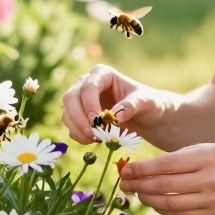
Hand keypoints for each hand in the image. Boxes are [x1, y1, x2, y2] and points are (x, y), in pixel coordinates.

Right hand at [61, 64, 175, 144]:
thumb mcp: (146, 102)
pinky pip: (71, 127)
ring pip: (67, 114)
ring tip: (97, 139)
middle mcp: (86, 84)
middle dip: (78, 118)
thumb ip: (133, 105)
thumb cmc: (147, 103)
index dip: (89, 104)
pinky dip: (79, 136)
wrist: (146, 116)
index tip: (98, 121)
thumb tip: (117, 115)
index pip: (88, 86)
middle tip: (93, 134)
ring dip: (78, 129)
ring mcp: (80, 100)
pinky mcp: (78, 116)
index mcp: (102, 74)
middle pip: (70, 98)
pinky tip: (95, 140)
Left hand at [118, 143, 214, 214]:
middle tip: (123, 184)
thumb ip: (174, 159)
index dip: (141, 169)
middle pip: (164, 185)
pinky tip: (154, 202)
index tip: (125, 170)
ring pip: (169, 203)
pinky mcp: (213, 214)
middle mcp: (209, 179)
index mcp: (205, 157)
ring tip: (136, 193)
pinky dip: (162, 210)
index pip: (165, 165)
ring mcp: (212, 199)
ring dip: (147, 199)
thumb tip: (139, 170)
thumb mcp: (202, 149)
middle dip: (139, 185)